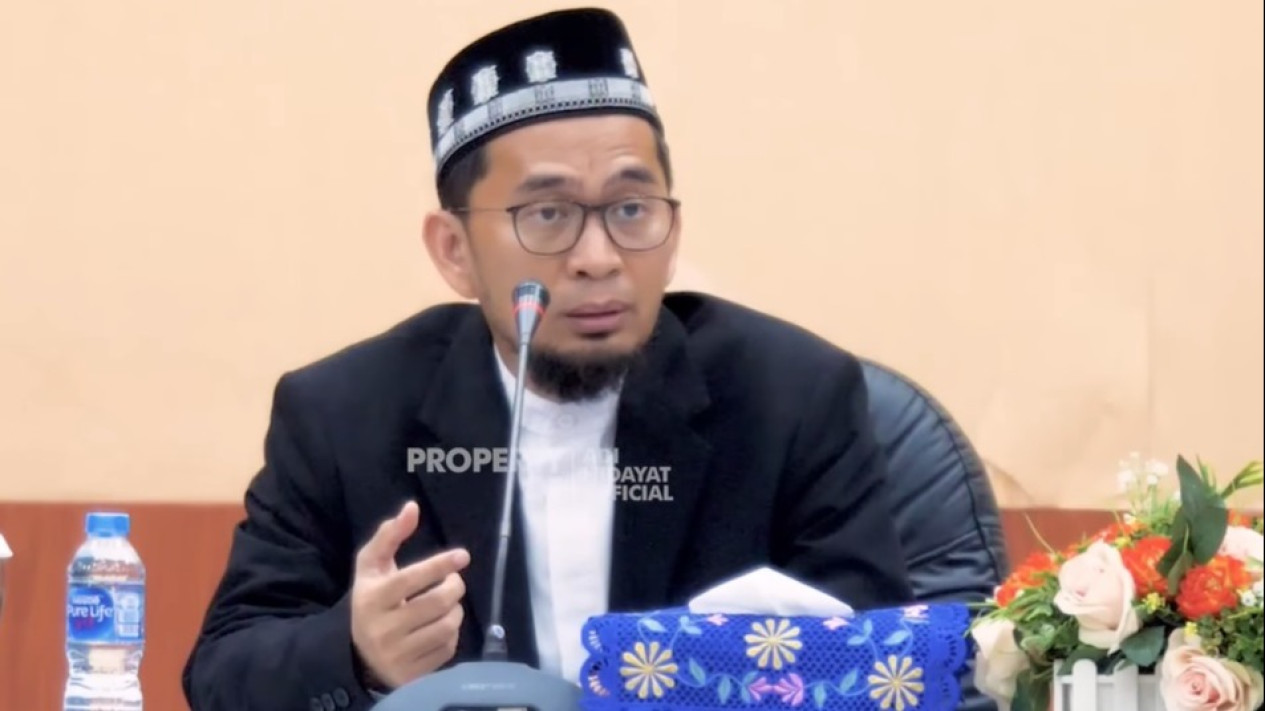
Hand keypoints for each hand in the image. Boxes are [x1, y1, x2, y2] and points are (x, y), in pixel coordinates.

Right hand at [350, 501, 470, 689]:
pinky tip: (440, 626)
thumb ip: (389, 535)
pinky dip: (451, 633)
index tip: (462, 556)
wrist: (359, 652)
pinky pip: (448, 648)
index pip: (411, 579)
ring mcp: (398, 655)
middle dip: (454, 587)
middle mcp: (383, 629)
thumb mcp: (371, 566)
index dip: (439, 565)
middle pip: (436, 603)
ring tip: (448, 602)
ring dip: (456, 610)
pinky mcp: (412, 674)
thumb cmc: (372, 599)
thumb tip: (412, 507)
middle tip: (454, 581)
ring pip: (446, 626)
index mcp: (372, 598)